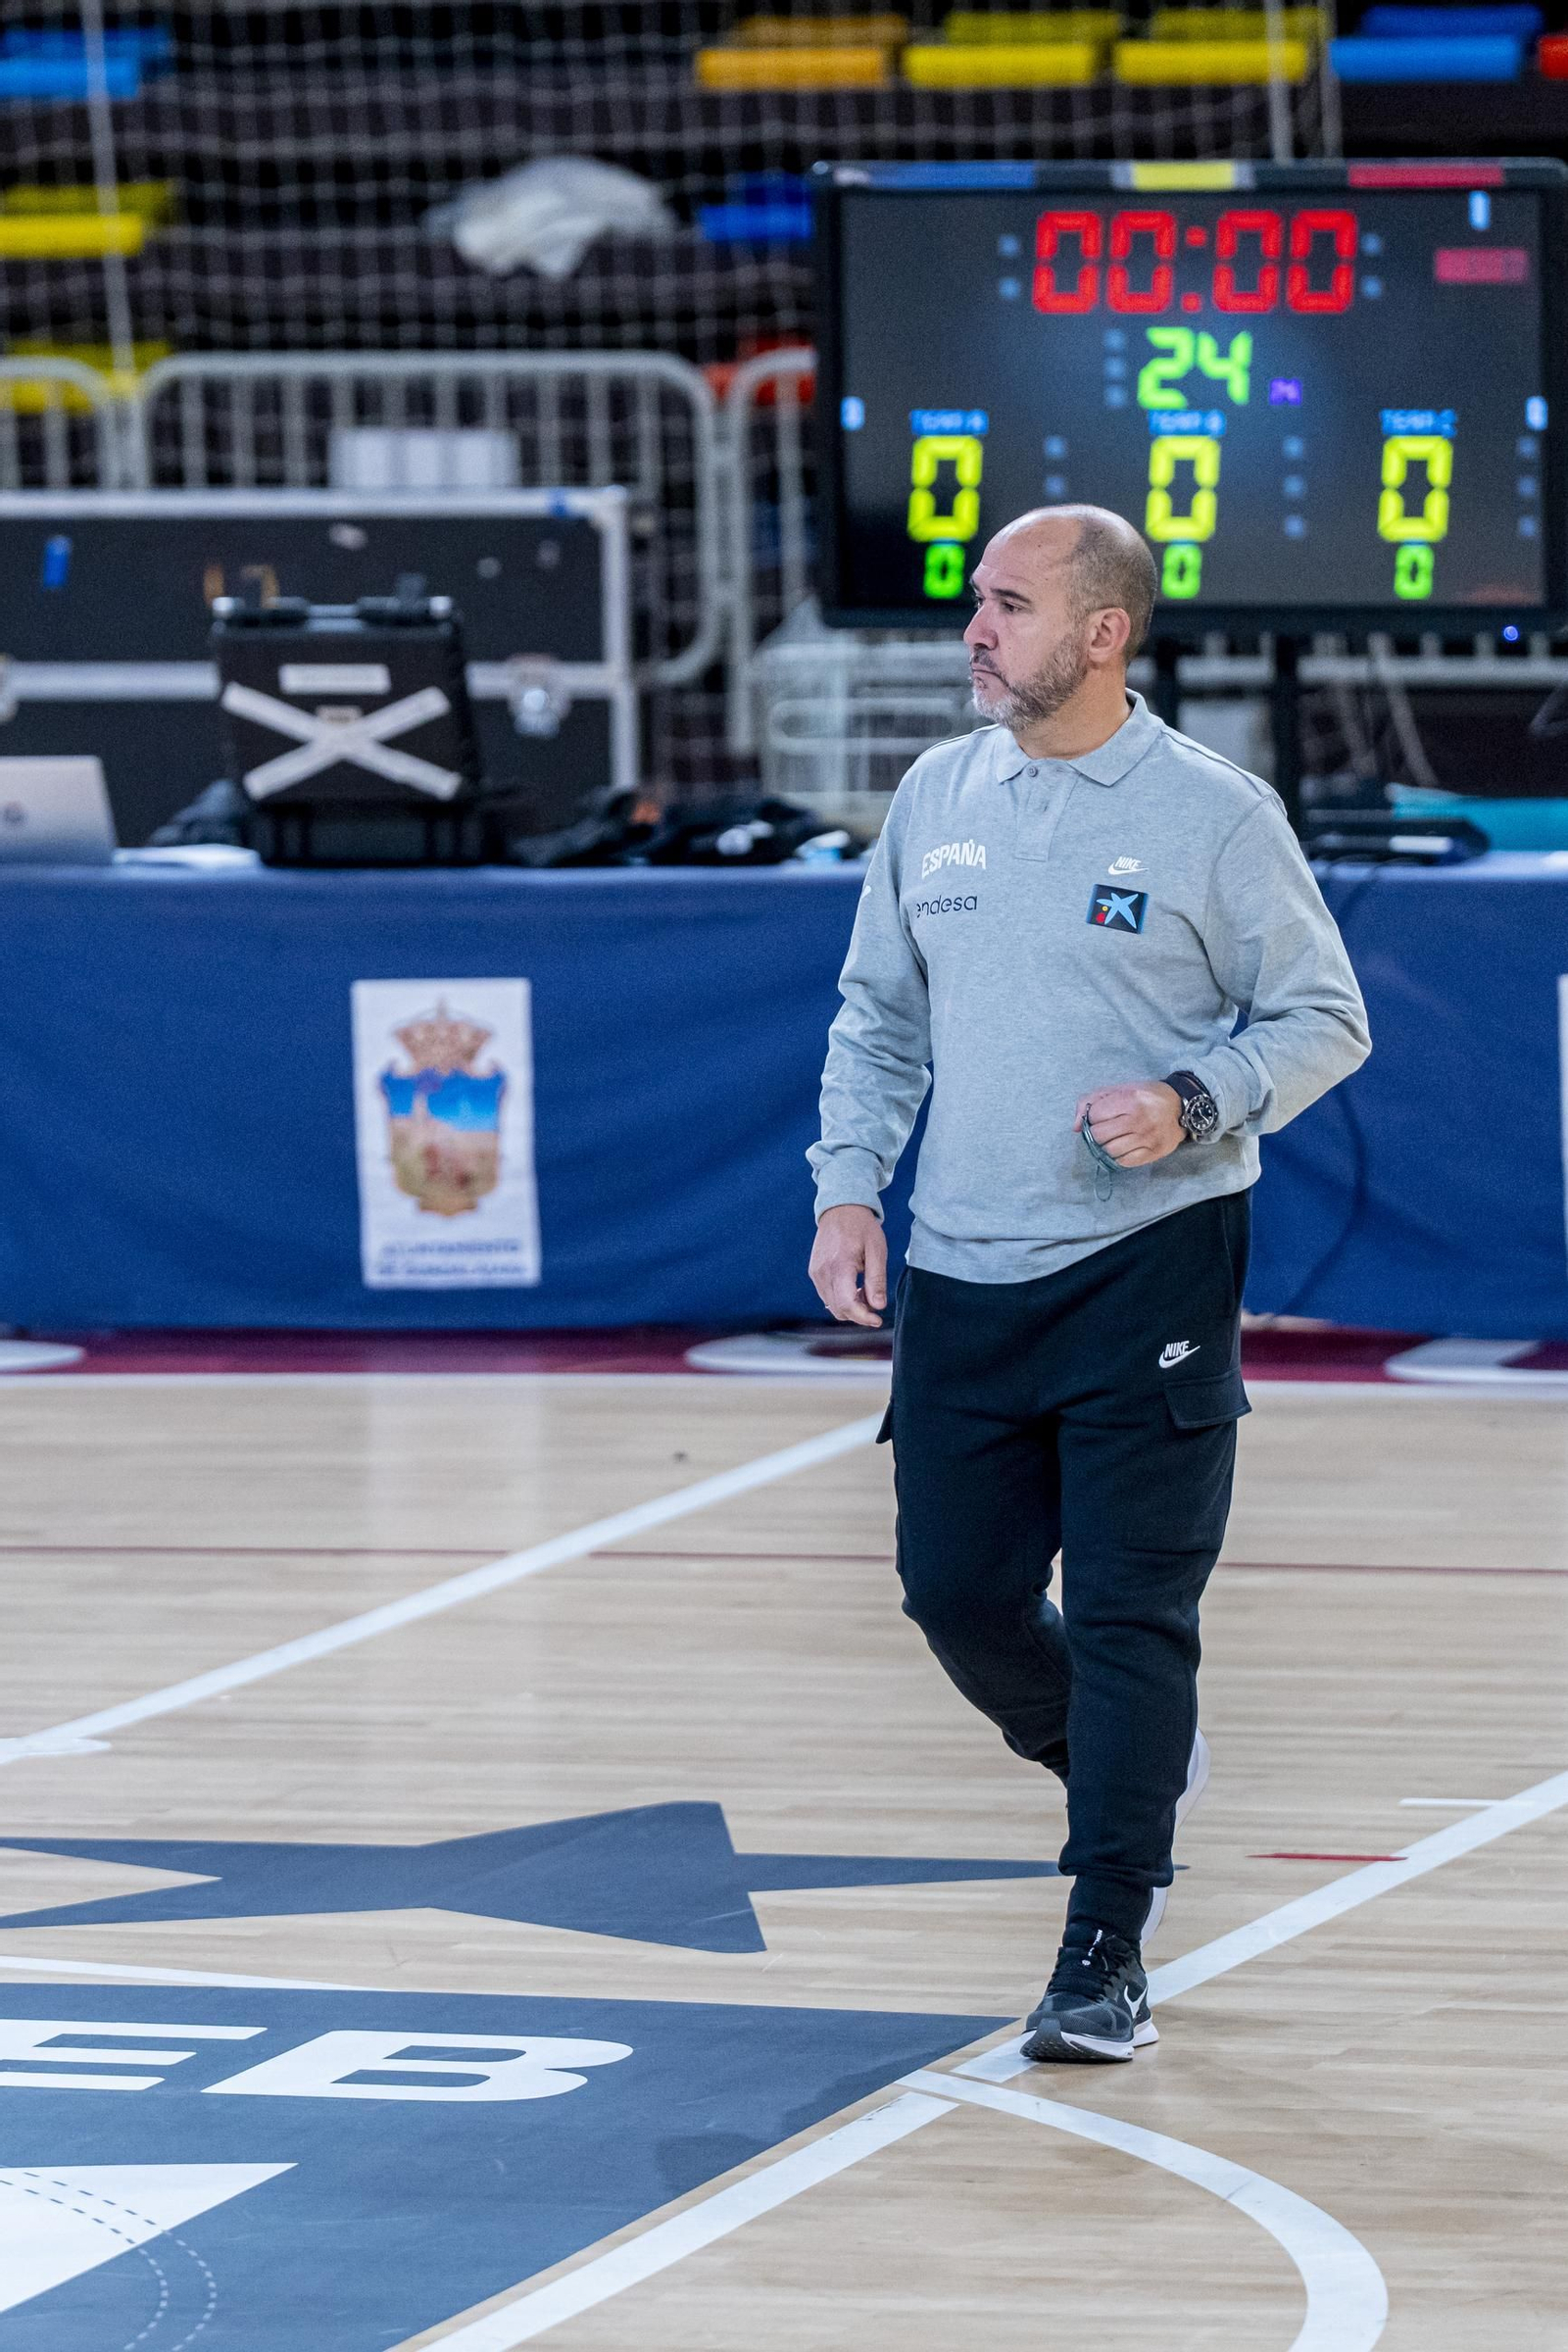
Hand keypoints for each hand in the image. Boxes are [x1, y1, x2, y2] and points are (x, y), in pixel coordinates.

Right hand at [809, 1205, 888, 1328]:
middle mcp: (822, 1272)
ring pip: (832, 1305)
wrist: (840, 1209)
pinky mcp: (814, 1272)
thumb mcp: (876, 1250)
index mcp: (839, 1266)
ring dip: (850, 1306)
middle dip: (859, 1313)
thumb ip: (876, 1280)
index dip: (863, 1317)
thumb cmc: (861, 1227)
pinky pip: (827, 1295)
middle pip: (839, 1309)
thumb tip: (878, 1306)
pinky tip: (854, 1286)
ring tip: (865, 1290)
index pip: (847, 1304)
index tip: (878, 1320)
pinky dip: (841, 1298)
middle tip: (875, 1300)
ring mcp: (816, 1273)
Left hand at [1075, 1082, 1184, 1167]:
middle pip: (1099, 1135)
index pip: (1094, 1115)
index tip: (1101, 1115)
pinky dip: (1119, 1156)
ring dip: (1107, 1146)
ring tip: (1115, 1138)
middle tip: (1106, 1128)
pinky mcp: (1154, 1152)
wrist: (1181, 1106)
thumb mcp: (1120, 1089)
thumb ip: (1092, 1101)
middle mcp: (1139, 1119)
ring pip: (1110, 1151)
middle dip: (1097, 1132)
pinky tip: (1124, 1146)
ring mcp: (1148, 1138)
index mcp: (1130, 1099)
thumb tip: (1075, 1126)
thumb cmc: (1147, 1096)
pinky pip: (1124, 1161)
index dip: (1093, 1116)